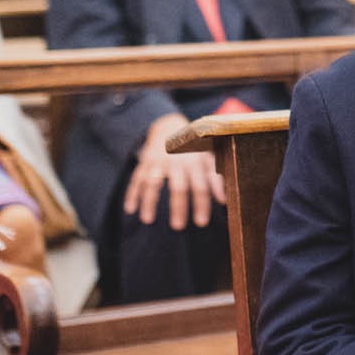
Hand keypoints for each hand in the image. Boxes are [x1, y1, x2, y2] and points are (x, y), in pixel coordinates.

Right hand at [122, 113, 224, 227]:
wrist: (169, 127)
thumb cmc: (193, 150)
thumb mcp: (208, 159)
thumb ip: (216, 179)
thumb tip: (225, 201)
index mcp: (195, 162)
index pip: (200, 186)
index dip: (201, 204)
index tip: (201, 223)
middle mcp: (177, 162)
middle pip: (178, 187)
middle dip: (178, 207)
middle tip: (178, 227)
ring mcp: (158, 162)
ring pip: (153, 183)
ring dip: (149, 202)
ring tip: (148, 221)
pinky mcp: (144, 163)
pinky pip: (136, 179)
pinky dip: (132, 194)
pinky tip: (130, 209)